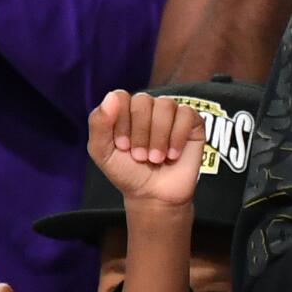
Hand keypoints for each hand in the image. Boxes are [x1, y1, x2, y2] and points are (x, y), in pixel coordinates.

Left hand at [87, 90, 206, 210]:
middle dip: (141, 132)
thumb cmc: (127, 173)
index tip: (123, 146)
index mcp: (124, 110)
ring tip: (157, 157)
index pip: (121, 97)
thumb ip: (98, 123)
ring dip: (159, 136)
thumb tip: (111, 96)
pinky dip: (178, 136)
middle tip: (140, 156)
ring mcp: (171, 114)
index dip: (121, 122)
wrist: (154, 195)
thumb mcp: (102, 152)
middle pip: (143, 101)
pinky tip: (173, 154)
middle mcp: (148, 108)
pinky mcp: (193, 122)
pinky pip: (187, 114)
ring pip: (166, 105)